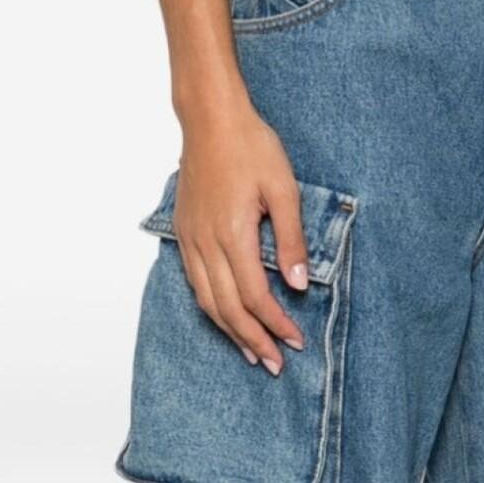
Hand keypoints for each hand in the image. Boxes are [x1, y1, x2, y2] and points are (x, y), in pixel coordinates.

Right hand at [172, 108, 312, 375]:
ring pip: (207, 300)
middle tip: (276, 363)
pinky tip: (224, 315)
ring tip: (252, 351)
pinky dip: (211, 307)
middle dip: (253, 339)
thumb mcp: (283, 187)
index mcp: (233, 234)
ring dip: (230, 330)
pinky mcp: (184, 231)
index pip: (255, 296)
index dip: (276, 323)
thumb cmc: (251, 146)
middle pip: (228, 308)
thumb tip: (299, 285)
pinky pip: (195, 282)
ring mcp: (191, 238)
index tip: (297, 339)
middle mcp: (207, 243)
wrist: (210, 119)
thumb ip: (291, 238)